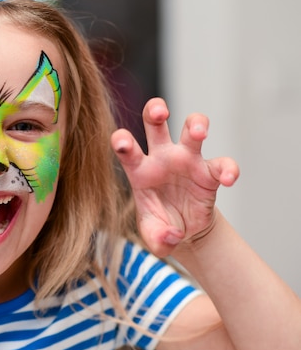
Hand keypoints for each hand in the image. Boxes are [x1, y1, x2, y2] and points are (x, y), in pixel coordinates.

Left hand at [111, 98, 238, 256]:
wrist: (184, 230)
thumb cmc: (161, 225)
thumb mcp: (154, 237)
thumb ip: (158, 238)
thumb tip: (172, 235)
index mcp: (140, 170)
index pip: (127, 150)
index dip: (122, 141)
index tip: (121, 141)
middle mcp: (162, 158)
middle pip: (156, 124)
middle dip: (156, 111)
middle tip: (160, 111)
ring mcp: (187, 161)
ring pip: (191, 129)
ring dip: (196, 124)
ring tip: (199, 132)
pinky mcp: (210, 172)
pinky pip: (222, 164)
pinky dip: (228, 169)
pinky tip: (229, 180)